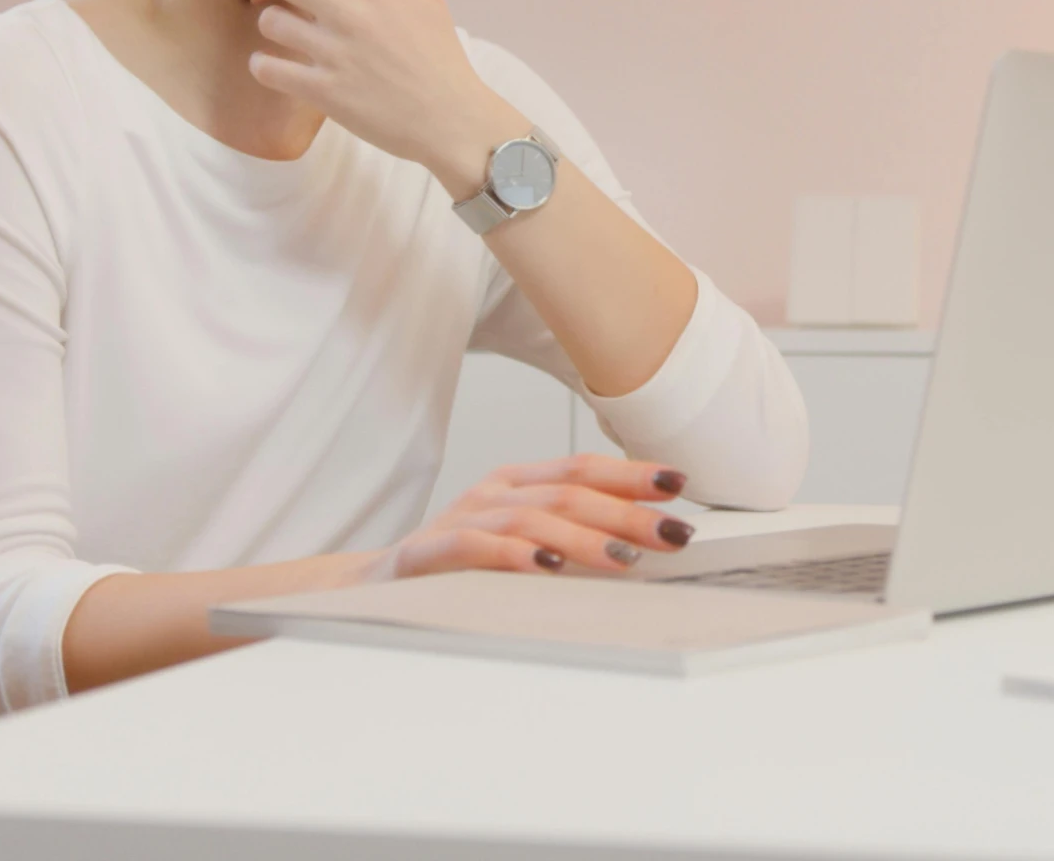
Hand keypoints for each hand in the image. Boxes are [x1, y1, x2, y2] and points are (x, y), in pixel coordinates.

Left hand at [213, 0, 529, 193]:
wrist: (452, 121)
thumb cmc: (438, 53)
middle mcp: (352, 13)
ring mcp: (336, 54)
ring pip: (270, 21)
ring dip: (272, 23)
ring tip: (294, 35)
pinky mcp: (325, 93)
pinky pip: (266, 68)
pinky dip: (264, 65)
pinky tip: (281, 67)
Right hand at [369, 454, 696, 580]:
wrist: (374, 585)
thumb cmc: (458, 565)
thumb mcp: (520, 540)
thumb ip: (569, 536)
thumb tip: (641, 542)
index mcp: (517, 483)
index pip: (581, 468)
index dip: (630, 473)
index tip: (679, 482)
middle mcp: (493, 491)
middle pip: (567, 492)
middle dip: (626, 510)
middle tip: (672, 532)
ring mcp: (461, 517)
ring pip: (532, 519)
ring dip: (584, 537)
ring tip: (625, 556)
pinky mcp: (430, 552)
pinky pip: (477, 547)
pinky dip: (515, 556)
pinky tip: (547, 568)